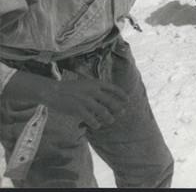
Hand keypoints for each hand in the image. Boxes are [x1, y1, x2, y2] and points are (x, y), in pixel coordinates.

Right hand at [11, 74, 127, 129]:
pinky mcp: (78, 109)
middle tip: (122, 112)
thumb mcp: (85, 83)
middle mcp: (93, 91)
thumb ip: (95, 89)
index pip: (113, 88)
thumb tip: (106, 97)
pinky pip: (90, 119)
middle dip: (118, 107)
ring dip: (108, 117)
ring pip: (102, 111)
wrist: (53, 91)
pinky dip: (95, 123)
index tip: (127, 99)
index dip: (121, 94)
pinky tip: (97, 126)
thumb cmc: (69, 88)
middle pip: (110, 101)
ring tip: (111, 120)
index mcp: (95, 83)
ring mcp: (86, 100)